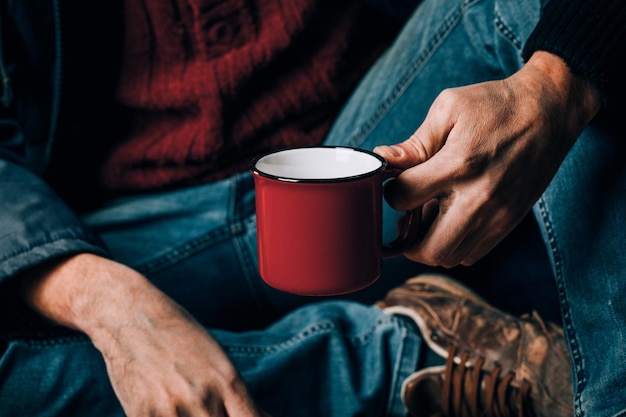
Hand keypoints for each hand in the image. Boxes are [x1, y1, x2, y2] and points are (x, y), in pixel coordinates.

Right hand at [21, 254, 264, 416]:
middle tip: (209, 406)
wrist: (130, 316)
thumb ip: (236, 395)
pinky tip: (165, 407)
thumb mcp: (217, 358)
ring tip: (182, 400)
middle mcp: (204, 399)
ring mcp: (172, 410)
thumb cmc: (179, 334)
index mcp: (228, 382)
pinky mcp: (142, 415)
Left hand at [375, 51, 600, 267]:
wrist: (549, 112)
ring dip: (430, 244)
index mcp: (459, 164)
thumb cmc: (494, 105)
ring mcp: (497, 215)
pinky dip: (454, 246)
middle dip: (407, 238)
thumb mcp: (449, 109)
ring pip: (450, 257)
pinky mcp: (509, 222)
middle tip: (406, 217)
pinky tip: (450, 221)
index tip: (397, 184)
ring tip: (429, 217)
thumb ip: (414, 143)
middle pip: (429, 248)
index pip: (405, 198)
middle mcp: (479, 197)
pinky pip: (472, 255)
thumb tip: (383, 159)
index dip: (392, 193)